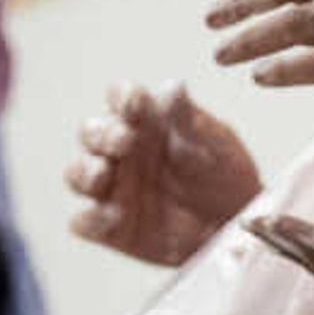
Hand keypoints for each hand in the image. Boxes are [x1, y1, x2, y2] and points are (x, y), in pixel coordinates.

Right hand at [64, 81, 262, 267]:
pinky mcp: (110, 227)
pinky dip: (91, 219)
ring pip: (77, 174)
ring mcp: (112, 189)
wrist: (235, 223)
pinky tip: (112, 218)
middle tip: (124, 139)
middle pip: (91, 132)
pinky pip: (85, 222)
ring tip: (103, 174)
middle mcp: (120, 151)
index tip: (137, 100)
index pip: (121, 98)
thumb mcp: (215, 143)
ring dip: (84, 172)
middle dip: (101, 133)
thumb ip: (188, 119)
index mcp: (144, 121)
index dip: (122, 96)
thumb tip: (173, 87)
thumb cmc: (223, 173)